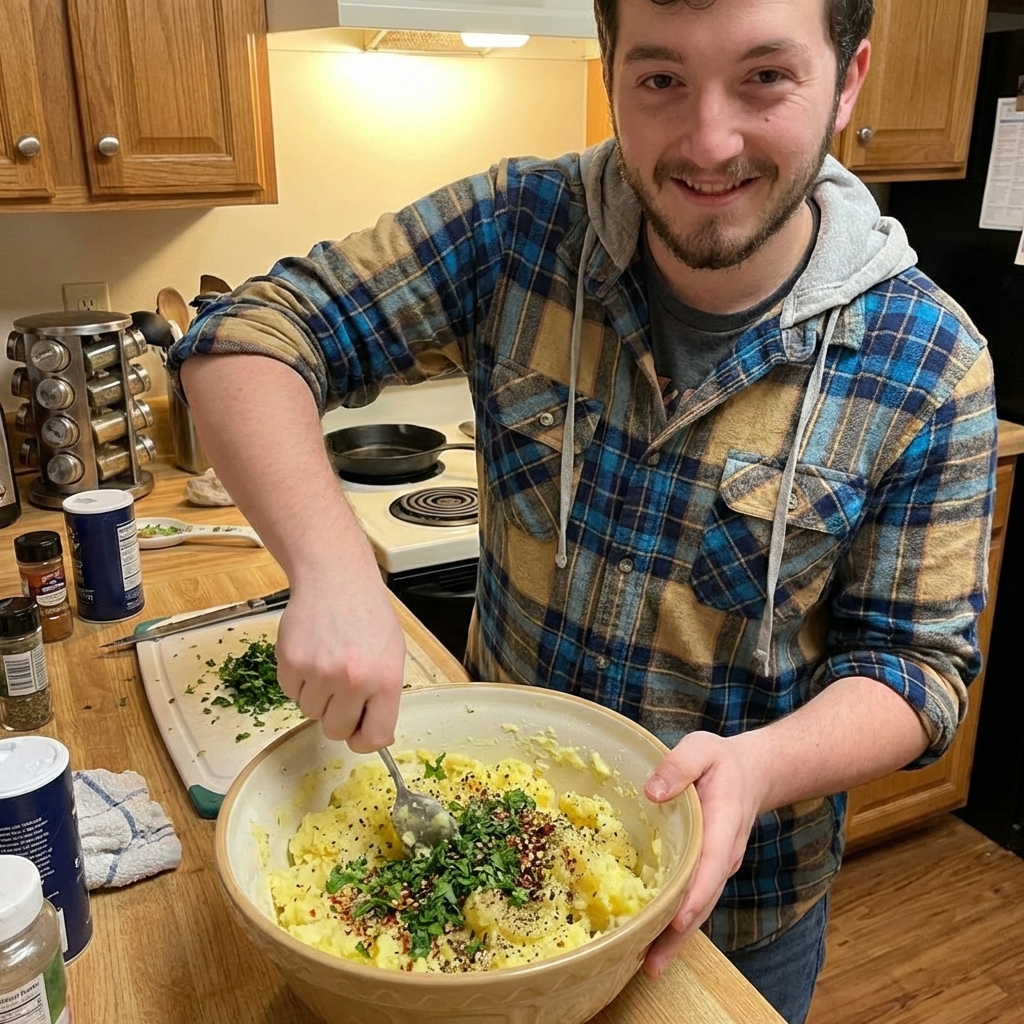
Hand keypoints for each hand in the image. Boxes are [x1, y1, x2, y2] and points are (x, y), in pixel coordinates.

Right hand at [274, 572, 406, 751]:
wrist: (335, 577)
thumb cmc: (367, 613)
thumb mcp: (392, 653)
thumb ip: (384, 696)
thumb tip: (374, 735)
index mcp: (385, 680)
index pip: (374, 738)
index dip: (364, 740)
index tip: (359, 732)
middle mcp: (353, 680)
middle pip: (337, 731)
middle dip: (338, 716)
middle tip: (342, 688)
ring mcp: (319, 672)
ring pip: (310, 713)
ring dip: (317, 696)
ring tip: (327, 662)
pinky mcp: (290, 662)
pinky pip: (290, 693)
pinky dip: (298, 680)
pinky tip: (311, 654)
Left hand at [642, 731, 767, 977]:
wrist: (752, 773)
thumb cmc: (721, 761)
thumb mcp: (701, 749)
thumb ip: (679, 765)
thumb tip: (652, 791)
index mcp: (723, 825)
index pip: (711, 866)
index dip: (694, 895)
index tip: (678, 920)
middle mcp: (723, 856)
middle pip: (703, 901)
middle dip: (679, 934)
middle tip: (651, 963)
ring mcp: (717, 867)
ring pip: (698, 907)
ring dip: (676, 937)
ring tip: (648, 965)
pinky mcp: (707, 870)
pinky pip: (692, 899)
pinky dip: (675, 922)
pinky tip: (652, 939)